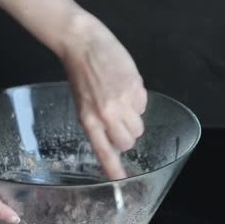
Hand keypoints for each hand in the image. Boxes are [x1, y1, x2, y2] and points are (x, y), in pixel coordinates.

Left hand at [60, 13, 146, 179]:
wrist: (83, 43)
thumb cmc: (80, 72)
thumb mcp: (82, 102)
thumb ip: (97, 119)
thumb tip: (114, 134)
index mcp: (88, 119)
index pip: (104, 151)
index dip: (114, 169)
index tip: (120, 182)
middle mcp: (106, 114)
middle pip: (129, 141)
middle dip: (128, 136)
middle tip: (120, 122)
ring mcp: (122, 101)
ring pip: (139, 126)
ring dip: (134, 118)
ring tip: (123, 102)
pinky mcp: (135, 87)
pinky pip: (143, 104)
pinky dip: (138, 99)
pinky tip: (126, 86)